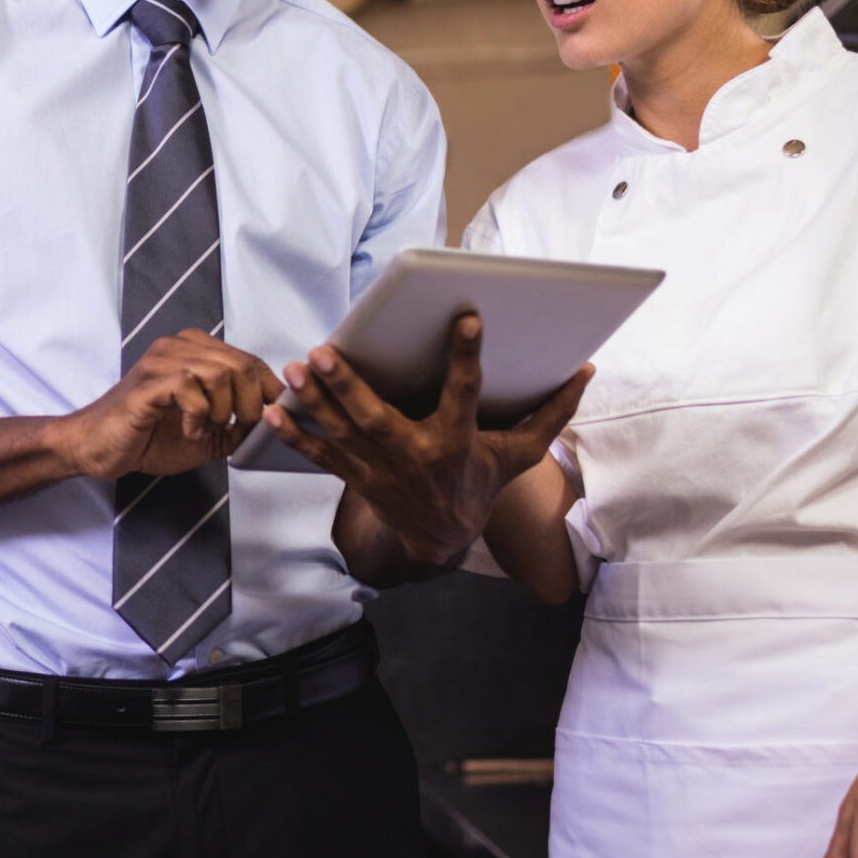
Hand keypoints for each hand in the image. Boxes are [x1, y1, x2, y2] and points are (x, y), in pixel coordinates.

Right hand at [54, 330, 282, 479]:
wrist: (99, 448)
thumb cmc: (148, 436)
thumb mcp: (207, 435)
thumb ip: (237, 426)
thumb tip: (271, 422)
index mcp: (196, 352)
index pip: (250, 360)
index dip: (269, 389)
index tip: (273, 415)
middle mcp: (179, 347)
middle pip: (241, 364)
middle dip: (250, 403)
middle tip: (237, 427)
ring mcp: (162, 362)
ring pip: (220, 373)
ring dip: (223, 410)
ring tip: (208, 428)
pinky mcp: (148, 383)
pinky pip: (191, 387)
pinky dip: (198, 415)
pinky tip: (189, 430)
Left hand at [261, 314, 592, 566]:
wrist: (441, 539)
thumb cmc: (480, 483)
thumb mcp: (520, 454)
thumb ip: (552, 412)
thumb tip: (585, 370)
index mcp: (457, 441)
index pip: (465, 392)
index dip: (467, 356)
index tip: (465, 318)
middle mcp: (415, 455)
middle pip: (377, 417)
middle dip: (348, 385)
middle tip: (324, 350)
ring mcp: (380, 469)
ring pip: (342, 432)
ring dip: (315, 401)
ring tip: (294, 368)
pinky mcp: (356, 477)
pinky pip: (321, 455)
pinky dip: (295, 435)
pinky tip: (271, 411)